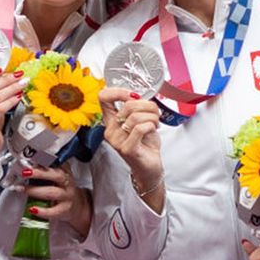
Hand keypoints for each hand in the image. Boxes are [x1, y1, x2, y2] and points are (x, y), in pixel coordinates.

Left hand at [22, 163, 92, 239]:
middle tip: (24, 173)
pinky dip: (42, 211)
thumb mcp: (57, 176)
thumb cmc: (62, 189)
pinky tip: (32, 209)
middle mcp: (66, 183)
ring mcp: (67, 196)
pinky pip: (54, 211)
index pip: (56, 163)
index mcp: (64, 171)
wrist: (77, 206)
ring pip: (53, 192)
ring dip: (35, 191)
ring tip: (22, 189)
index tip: (32, 158)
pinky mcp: (65, 210)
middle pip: (56, 175)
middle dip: (39, 173)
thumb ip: (45, 169)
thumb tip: (25, 165)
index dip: (44, 160)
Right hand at [98, 87, 163, 207]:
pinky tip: (153, 130)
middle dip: (148, 106)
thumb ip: (137, 108)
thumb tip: (140, 96)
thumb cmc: (145, 145)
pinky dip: (151, 126)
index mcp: (111, 121)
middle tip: (155, 114)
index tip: (133, 95)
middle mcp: (110, 130)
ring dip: (152, 118)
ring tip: (155, 123)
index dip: (119, 91)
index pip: (103, 97)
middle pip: (127, 105)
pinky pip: (140, 128)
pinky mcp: (127, 149)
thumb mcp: (140, 121)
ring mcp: (117, 140)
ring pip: (135, 116)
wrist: (149, 168)